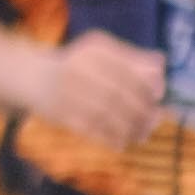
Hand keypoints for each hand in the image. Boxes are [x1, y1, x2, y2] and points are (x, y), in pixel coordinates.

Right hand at [41, 32, 169, 149]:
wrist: (33, 76)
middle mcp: (79, 68)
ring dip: (128, 128)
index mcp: (94, 51)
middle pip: (118, 94)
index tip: (158, 96)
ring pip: (105, 114)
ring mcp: (67, 92)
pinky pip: (89, 129)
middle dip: (140, 110)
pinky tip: (121, 144)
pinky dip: (108, 138)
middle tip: (154, 120)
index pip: (127, 70)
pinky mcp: (59, 113)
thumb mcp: (101, 52)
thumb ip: (131, 57)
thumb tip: (161, 64)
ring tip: (142, 135)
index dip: (147, 85)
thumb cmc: (77, 64)